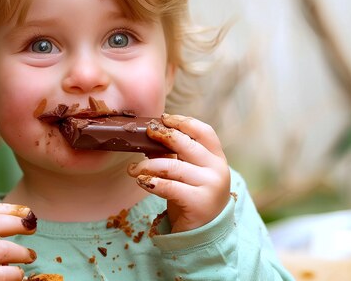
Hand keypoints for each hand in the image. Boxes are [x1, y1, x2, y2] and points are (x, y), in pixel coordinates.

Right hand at [0, 203, 36, 280]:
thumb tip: (26, 218)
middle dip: (18, 224)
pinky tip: (18, 273)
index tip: (27, 213)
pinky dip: (16, 273)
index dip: (10, 209)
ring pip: (0, 249)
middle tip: (32, 228)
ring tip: (29, 256)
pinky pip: (2, 274)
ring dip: (22, 252)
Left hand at [127, 114, 230, 232]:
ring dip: (148, 164)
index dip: (184, 122)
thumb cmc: (193, 197)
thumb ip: (177, 156)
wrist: (204, 232)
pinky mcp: (198, 202)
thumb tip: (151, 136)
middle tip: (145, 134)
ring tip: (133, 168)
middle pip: (187, 144)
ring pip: (173, 166)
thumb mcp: (189, 174)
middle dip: (163, 136)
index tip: (164, 118)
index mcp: (217, 158)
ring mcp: (210, 185)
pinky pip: (169, 187)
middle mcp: (217, 169)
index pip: (204, 132)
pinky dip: (151, 182)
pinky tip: (140, 181)